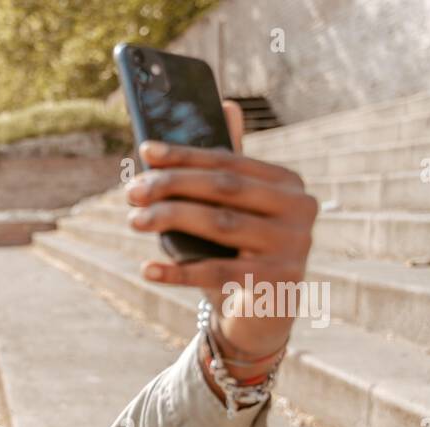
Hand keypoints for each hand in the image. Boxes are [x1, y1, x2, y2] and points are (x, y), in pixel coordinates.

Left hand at [124, 98, 319, 356]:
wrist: (261, 317)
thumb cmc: (241, 254)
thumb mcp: (236, 211)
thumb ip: (230, 167)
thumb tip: (227, 105)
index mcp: (288, 184)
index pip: (229, 162)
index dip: (184, 155)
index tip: (145, 151)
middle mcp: (298, 210)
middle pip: (223, 189)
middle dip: (171, 186)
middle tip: (131, 192)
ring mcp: (291, 247)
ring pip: (219, 224)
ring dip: (169, 218)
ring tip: (133, 220)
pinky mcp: (274, 283)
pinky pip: (215, 272)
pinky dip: (177, 271)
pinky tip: (147, 269)